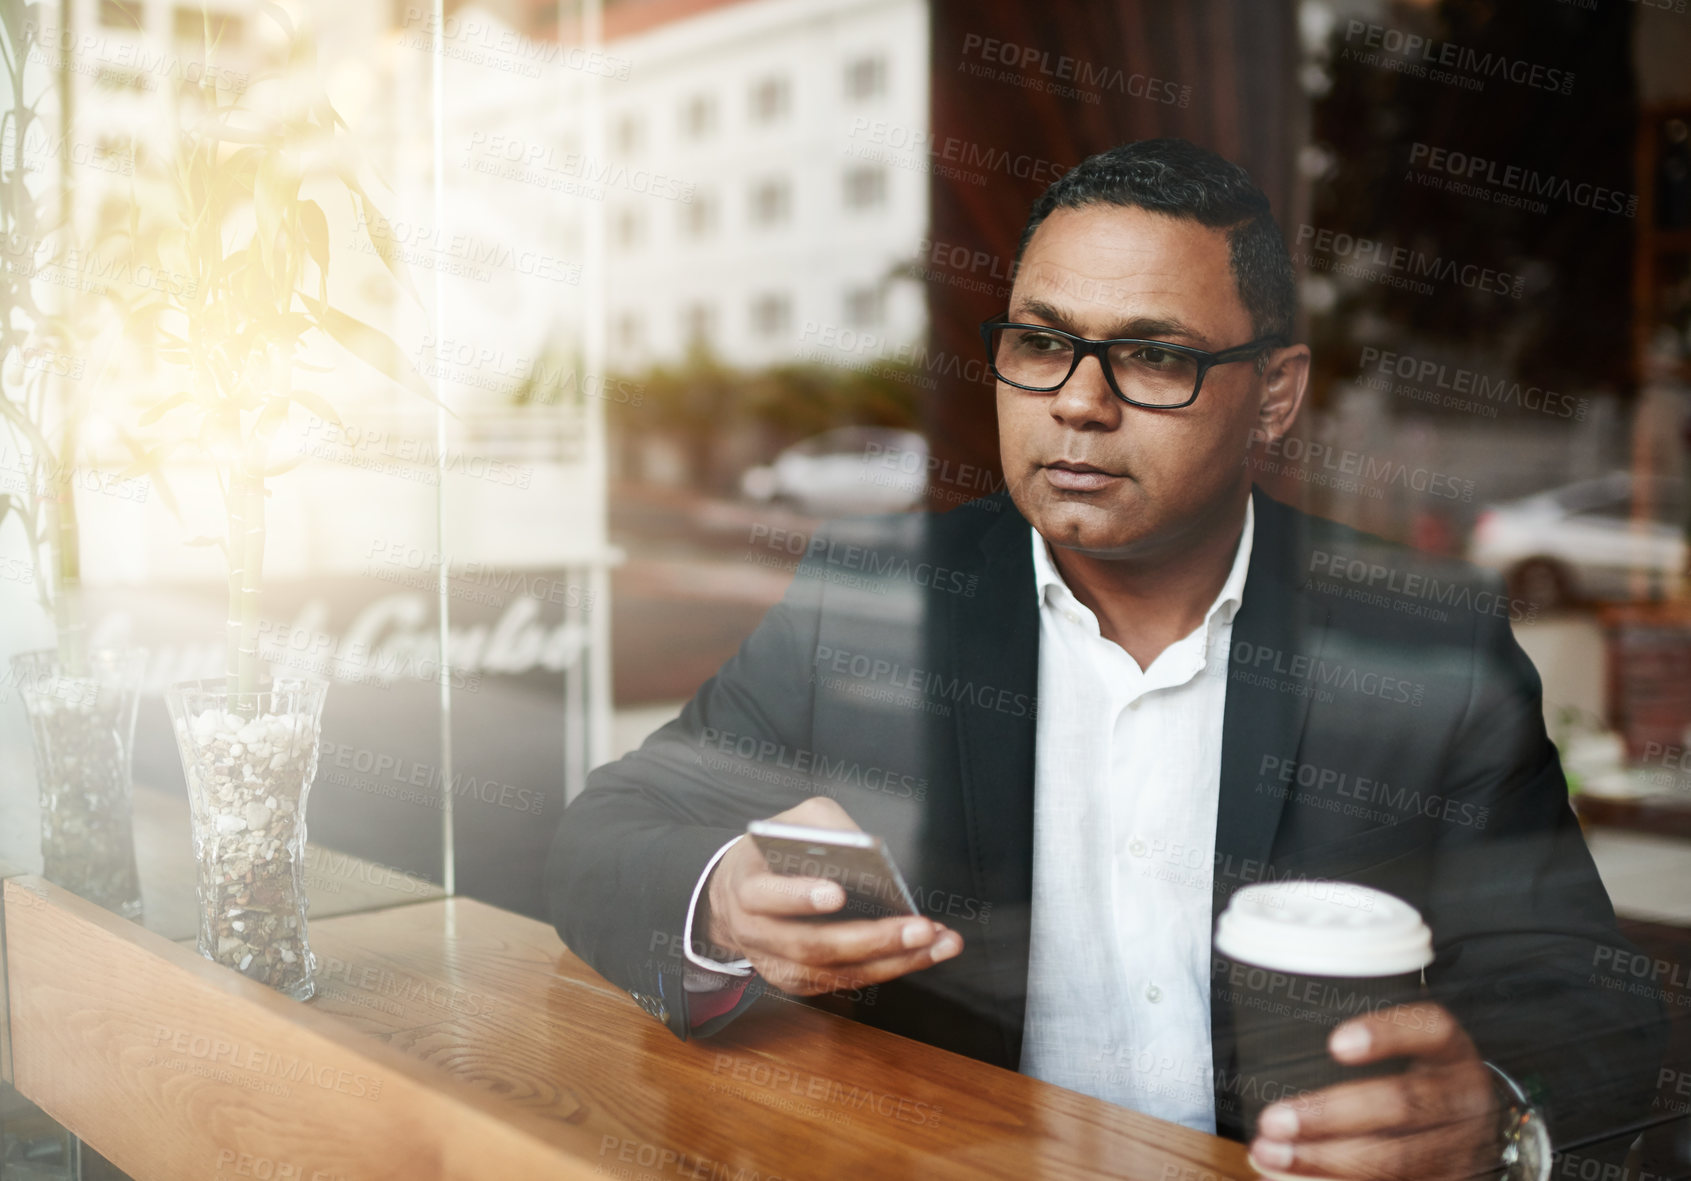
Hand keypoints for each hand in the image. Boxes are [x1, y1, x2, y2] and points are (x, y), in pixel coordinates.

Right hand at [698, 796, 963, 995]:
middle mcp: (755, 933)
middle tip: (919, 927)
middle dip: (871, 939)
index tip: (838, 893)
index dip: (800, 896)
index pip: (766, 895)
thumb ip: (826, 828)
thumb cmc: (775, 852)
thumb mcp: (793, 822)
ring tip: (938, 941)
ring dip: (892, 961)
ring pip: (834, 973)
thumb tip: (868, 850)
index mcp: (745, 886)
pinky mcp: (797, 982)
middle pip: (811, 945)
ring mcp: (775, 965)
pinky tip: (924, 951)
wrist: (738, 895)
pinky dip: (888, 967)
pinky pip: (845, 982)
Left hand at [1249, 1003, 1501, 1180]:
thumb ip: (1358, 1051)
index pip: (1431, 1030)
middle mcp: (1464, 1100)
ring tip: (1268, 1154)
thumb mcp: (1406, 1054)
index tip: (1336, 1044)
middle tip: (1272, 1121)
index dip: (1387, 1035)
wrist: (1470, 1137)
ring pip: (1395, 1160)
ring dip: (1322, 1162)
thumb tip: (1271, 1062)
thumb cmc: (1416, 1083)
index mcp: (1451, 1054)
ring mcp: (1463, 1151)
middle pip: (1402, 1104)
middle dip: (1329, 1115)